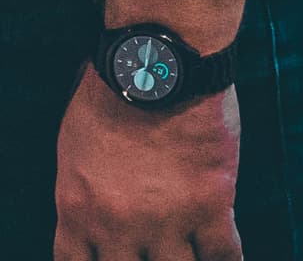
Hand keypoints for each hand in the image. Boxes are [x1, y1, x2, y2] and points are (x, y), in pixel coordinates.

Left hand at [55, 66, 242, 260]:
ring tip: (187, 257)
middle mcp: (118, 224)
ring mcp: (166, 220)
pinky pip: (225, 256)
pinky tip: (228, 260)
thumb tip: (92, 228)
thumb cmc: (109, 95)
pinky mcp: (210, 206)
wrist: (155, 61)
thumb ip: (83, 197)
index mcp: (77, 209)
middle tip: (151, 256)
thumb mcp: (74, 150)